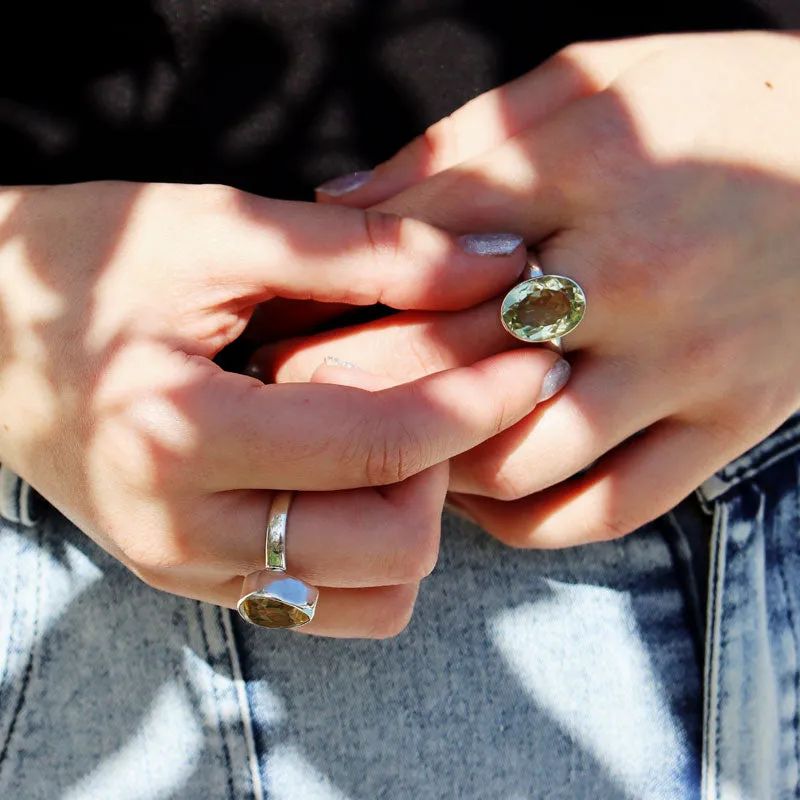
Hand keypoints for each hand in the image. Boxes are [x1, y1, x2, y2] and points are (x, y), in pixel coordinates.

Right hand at [0, 180, 562, 635]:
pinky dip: (371, 553)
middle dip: (447, 467)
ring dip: (414, 518)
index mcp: (179, 434)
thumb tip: (491, 266)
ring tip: (394, 439)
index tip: (538, 357)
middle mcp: (183, 529)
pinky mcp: (195, 580)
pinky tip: (357, 479)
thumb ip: (365, 252)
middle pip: (393, 543)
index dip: (480, 399)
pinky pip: (326, 605)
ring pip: (372, 597)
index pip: (381, 444)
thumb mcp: (219, 232)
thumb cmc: (87, 264)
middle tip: (436, 393)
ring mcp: (188, 569)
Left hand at [270, 31, 799, 546]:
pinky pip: (610, 509)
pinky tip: (482, 497)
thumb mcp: (587, 82)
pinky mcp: (727, 424)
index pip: (428, 248)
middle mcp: (637, 278)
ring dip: (438, 466)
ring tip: (392, 448)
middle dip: (359, 392)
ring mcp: (687, 365)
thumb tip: (342, 200)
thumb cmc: (710, 106)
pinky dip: (529, 522)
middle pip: (457, 364)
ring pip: (526, 456)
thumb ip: (461, 145)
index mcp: (592, 174)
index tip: (282, 328)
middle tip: (306, 403)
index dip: (339, 296)